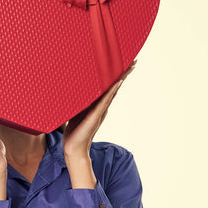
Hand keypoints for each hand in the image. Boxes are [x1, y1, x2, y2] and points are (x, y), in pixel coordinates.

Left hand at [62, 62, 134, 188]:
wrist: (73, 147)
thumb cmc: (74, 130)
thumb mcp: (76, 111)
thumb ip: (79, 101)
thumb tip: (74, 88)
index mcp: (97, 104)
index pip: (109, 86)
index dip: (116, 74)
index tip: (123, 62)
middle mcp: (102, 106)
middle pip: (115, 86)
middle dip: (124, 73)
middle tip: (133, 60)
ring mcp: (100, 110)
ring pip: (113, 91)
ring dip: (121, 78)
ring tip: (130, 67)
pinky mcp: (95, 116)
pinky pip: (104, 101)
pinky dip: (111, 91)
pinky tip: (117, 82)